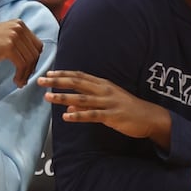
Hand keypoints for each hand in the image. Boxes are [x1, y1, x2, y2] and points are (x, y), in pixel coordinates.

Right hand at [0, 19, 42, 87]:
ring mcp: (14, 36)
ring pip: (30, 60)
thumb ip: (19, 42)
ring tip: (19, 82)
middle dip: (31, 69)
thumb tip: (36, 55)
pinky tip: (15, 81)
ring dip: (26, 75)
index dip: (34, 60)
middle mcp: (18, 27)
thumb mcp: (4, 37)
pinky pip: (22, 65)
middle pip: (35, 53)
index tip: (27, 71)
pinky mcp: (9, 46)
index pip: (37, 45)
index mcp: (19, 24)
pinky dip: (21, 76)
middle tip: (23, 79)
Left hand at [39, 70, 166, 141]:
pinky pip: (92, 115)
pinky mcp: (112, 115)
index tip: (48, 73)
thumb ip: (87, 103)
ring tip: (48, 97)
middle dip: (57, 81)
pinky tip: (65, 117)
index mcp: (103, 84)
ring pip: (81, 98)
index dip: (63, 74)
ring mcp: (108, 102)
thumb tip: (68, 107)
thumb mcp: (107, 102)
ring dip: (63, 97)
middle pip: (77, 82)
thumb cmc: (127, 109)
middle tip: (41, 80)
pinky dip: (78, 115)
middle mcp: (104, 90)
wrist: (149, 117)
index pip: (79, 76)